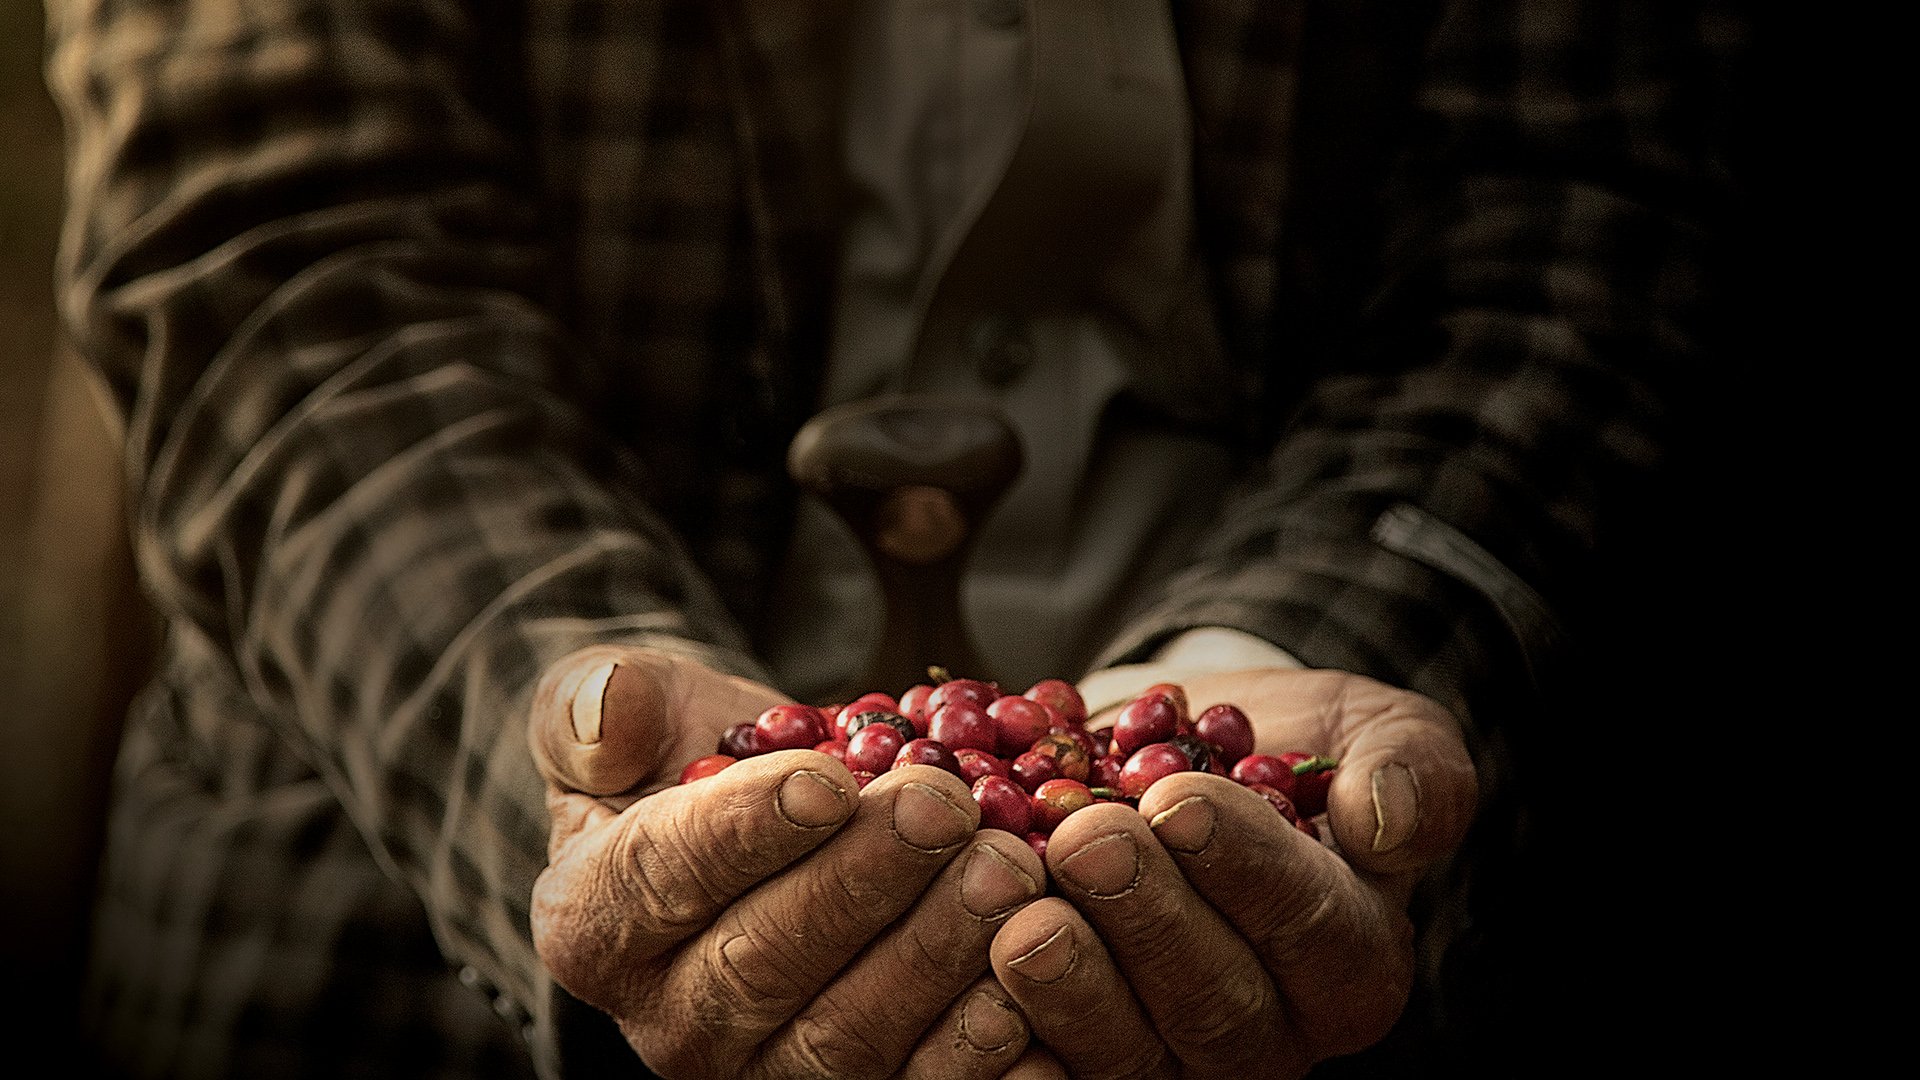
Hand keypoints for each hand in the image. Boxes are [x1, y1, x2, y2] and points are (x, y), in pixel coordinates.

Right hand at [526, 646, 1050, 1078]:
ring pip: (845, 1039)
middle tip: (946, 807)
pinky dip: (981, 1045)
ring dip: (934, 954)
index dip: (744, 832)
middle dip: (862, 883)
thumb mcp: (637, 706)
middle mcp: (668, 1022)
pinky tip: (1033, 970)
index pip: (656, 881)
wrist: (781, 823)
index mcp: (594, 922)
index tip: (829, 778)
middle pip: (760, 967)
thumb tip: (604, 715)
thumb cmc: (700, 759)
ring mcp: (764, 1073)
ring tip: (1008, 866)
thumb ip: (599, 702)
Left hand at [990, 668, 1477, 1077]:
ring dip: (1067, 980)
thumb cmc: (1280, 747)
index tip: (1178, 799)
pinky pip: (1041, 1070)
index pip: (1311, 929)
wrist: (1164, 761)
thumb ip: (1410, 769)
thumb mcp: (1374, 729)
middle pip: (1214, 1006)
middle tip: (1084, 839)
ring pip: (1124, 1053)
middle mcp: (1267, 1030)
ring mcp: (1166, 1057)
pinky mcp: (1076, 1056)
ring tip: (1016, 905)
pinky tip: (962, 969)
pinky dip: (998, 1028)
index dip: (1244, 868)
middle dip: (1145, 919)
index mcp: (1352, 960)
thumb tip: (1386, 820)